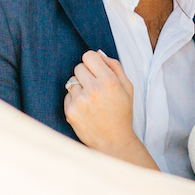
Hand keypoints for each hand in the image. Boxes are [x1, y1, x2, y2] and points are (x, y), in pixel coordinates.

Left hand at [63, 51, 155, 169]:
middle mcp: (93, 90)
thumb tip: (98, 53)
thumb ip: (114, 66)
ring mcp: (80, 101)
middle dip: (86, 75)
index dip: (92, 62)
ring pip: (72, 81)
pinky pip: (67, 96)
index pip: (89, 56)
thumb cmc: (121, 113)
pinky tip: (85, 110)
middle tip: (95, 88)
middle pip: (78, 67)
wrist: (113, 141)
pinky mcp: (70, 112)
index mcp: (109, 81)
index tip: (95, 70)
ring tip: (91, 101)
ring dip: (80, 88)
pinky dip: (74, 100)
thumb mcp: (127, 87)